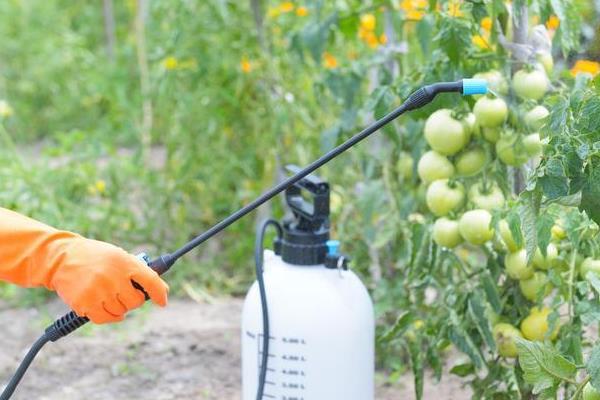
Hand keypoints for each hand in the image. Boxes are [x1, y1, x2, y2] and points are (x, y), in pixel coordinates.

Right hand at [50, 238, 168, 323]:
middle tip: (123, 292)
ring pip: (121, 312)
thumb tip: (161, 290)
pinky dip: (107, 316)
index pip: (151, 280)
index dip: (159, 293)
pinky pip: (104, 319)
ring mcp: (99, 292)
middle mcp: (113, 277)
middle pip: (135, 302)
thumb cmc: (96, 258)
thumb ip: (138, 271)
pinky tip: (104, 306)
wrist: (62, 258)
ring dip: (118, 307)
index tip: (162, 302)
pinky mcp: (85, 304)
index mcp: (125, 262)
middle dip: (132, 299)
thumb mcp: (119, 256)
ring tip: (108, 293)